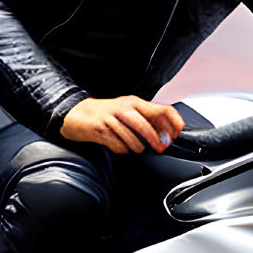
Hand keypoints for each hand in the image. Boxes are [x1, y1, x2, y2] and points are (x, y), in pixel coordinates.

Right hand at [60, 96, 185, 154]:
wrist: (76, 113)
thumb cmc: (104, 113)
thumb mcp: (126, 110)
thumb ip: (146, 118)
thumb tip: (166, 131)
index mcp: (133, 103)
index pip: (162, 110)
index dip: (173, 122)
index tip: (176, 133)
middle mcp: (123, 109)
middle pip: (147, 126)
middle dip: (156, 140)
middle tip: (160, 147)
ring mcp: (111, 119)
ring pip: (133, 138)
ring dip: (137, 147)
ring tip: (136, 148)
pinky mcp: (100, 130)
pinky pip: (118, 145)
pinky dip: (122, 149)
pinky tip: (120, 146)